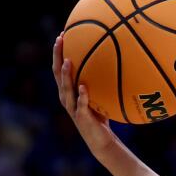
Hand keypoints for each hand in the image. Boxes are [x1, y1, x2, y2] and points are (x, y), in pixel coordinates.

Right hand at [52, 33, 118, 156]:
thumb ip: (101, 82)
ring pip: (65, 89)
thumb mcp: (101, 96)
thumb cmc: (102, 117)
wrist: (102, 141)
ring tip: (67, 61)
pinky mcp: (81, 118)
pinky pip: (81, 105)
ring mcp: (73, 108)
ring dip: (66, 75)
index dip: (59, 52)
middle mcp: (67, 97)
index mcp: (69, 91)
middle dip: (57, 56)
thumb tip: (117, 62)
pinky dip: (82, 95)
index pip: (60, 68)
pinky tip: (83, 86)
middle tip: (60, 40)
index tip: (62, 35)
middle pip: (57, 74)